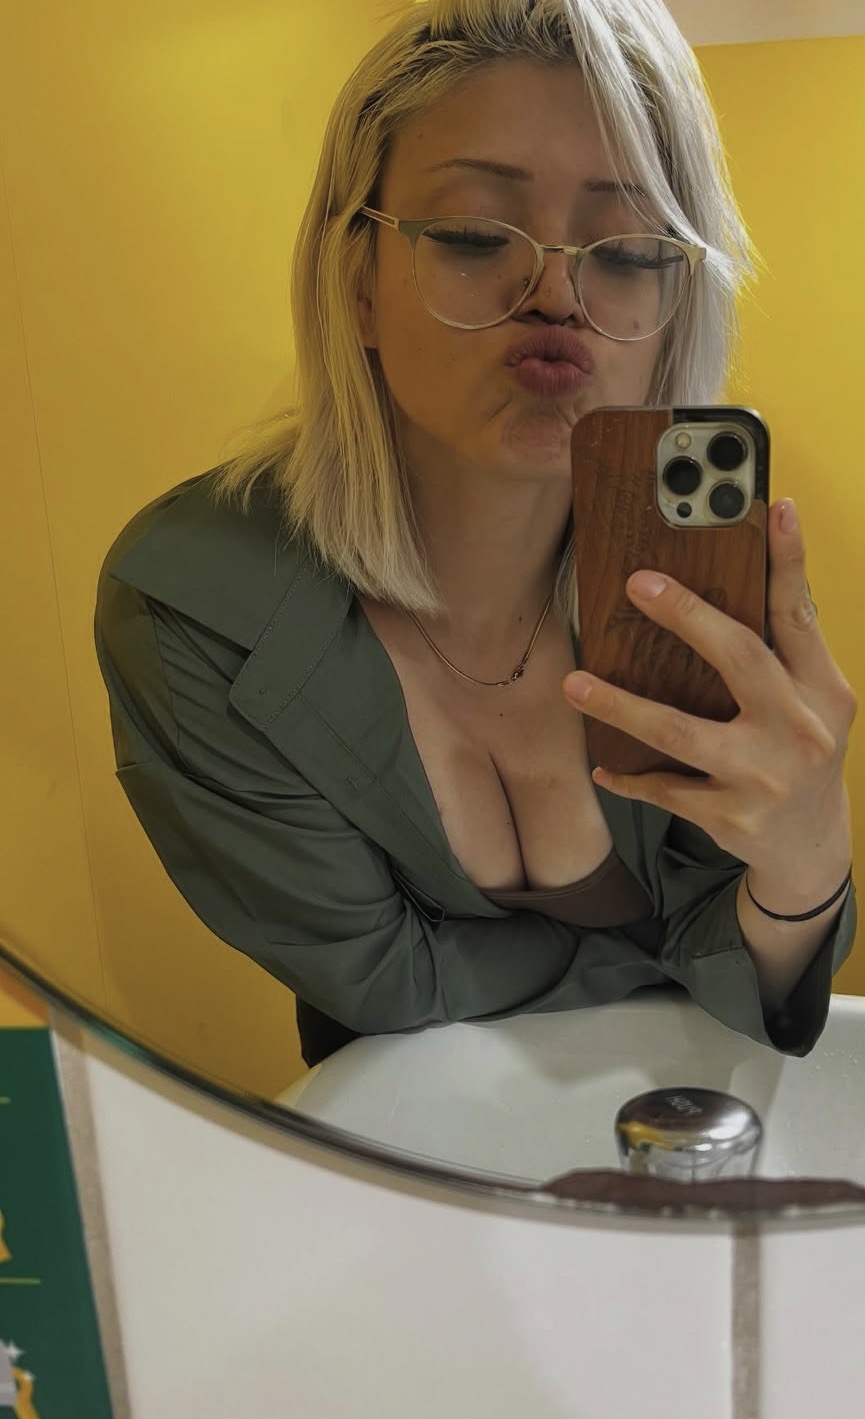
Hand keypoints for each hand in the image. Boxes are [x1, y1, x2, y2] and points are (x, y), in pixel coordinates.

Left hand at [562, 498, 856, 899]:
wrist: (812, 848)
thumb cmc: (802, 756)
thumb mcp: (814, 705)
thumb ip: (784, 655)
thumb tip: (740, 580)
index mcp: (822, 692)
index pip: (800, 616)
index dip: (789, 560)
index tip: (773, 506)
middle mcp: (799, 730)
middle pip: (740, 658)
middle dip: (687, 616)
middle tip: (637, 585)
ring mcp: (764, 777)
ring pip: (680, 734)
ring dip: (621, 707)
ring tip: (575, 684)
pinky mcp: (729, 816)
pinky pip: (664, 790)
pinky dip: (629, 778)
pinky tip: (602, 766)